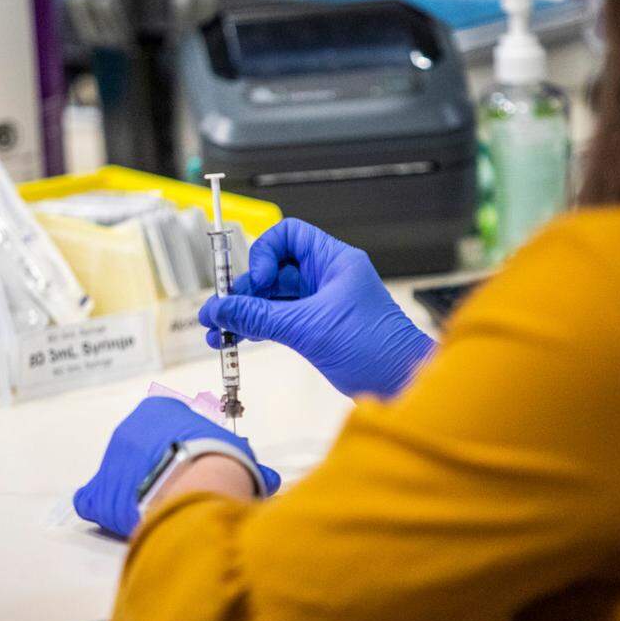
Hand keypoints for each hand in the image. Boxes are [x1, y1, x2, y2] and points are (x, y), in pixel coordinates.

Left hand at [73, 398, 280, 537]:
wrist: (196, 485)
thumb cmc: (220, 460)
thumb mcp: (238, 453)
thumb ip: (241, 461)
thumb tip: (266, 478)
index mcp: (158, 410)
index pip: (168, 425)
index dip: (184, 446)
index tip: (197, 463)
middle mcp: (128, 429)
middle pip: (143, 450)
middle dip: (159, 467)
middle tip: (182, 488)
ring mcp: (110, 461)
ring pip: (122, 476)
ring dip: (137, 489)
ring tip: (162, 508)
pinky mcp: (98, 493)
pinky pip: (93, 499)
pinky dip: (104, 508)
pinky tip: (124, 518)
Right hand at [199, 219, 434, 397]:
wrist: (401, 384)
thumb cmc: (374, 348)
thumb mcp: (308, 328)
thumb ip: (259, 317)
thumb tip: (219, 309)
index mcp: (334, 261)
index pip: (288, 235)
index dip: (264, 253)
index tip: (256, 281)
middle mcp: (326, 277)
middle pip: (274, 269)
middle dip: (245, 290)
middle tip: (220, 312)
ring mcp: (321, 302)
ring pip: (273, 298)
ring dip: (245, 312)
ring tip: (218, 332)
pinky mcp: (316, 328)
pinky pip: (279, 319)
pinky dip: (257, 327)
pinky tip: (236, 338)